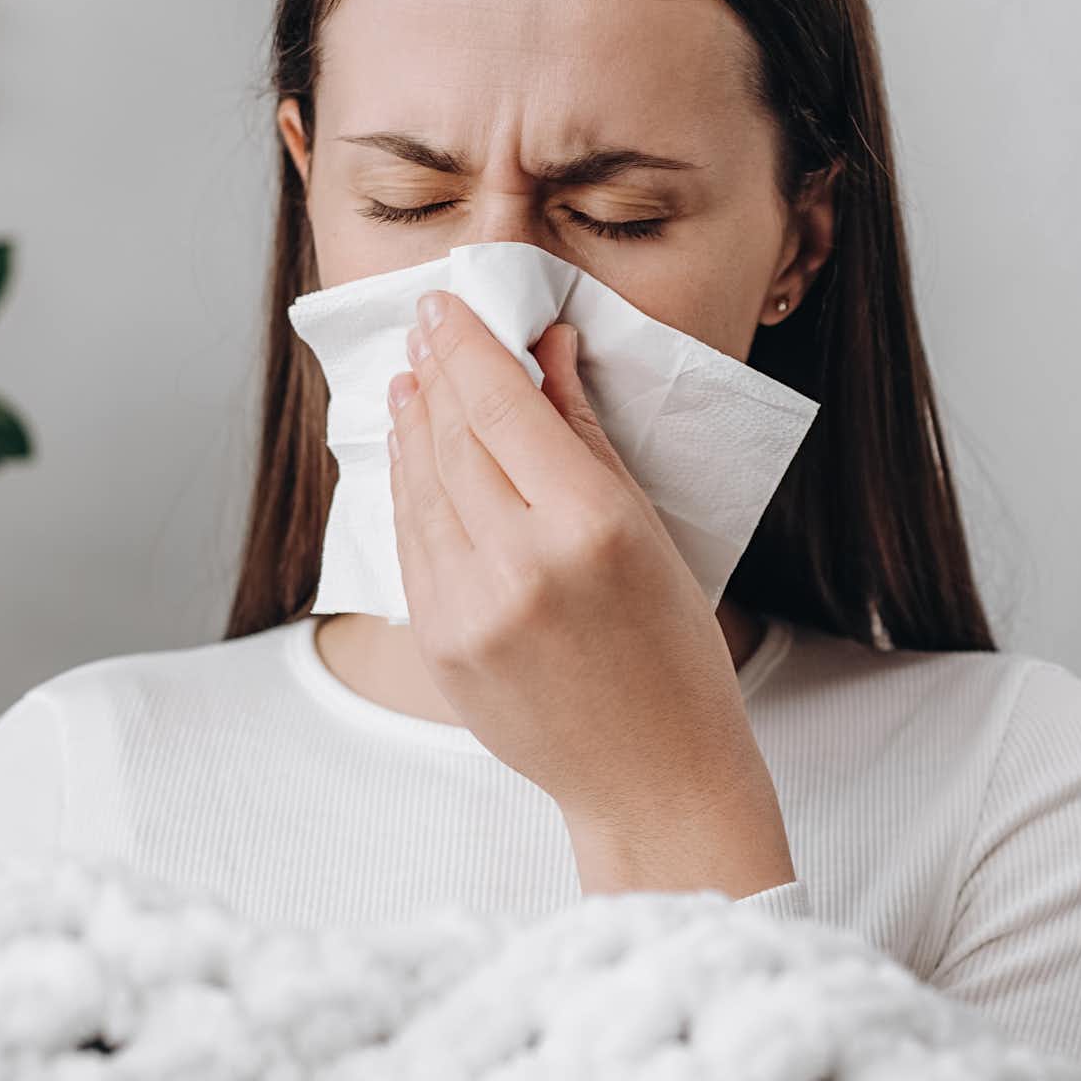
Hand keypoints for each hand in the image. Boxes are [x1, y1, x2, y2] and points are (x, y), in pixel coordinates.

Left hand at [386, 289, 789, 880]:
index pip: (505, 408)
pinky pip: (412, 544)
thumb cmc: (672, 651)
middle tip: (427, 327)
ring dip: (412, 426)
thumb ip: (586, 436)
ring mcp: (470, 611)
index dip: (468, 348)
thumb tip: (546, 348)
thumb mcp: (650, 531)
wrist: (651, 775)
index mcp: (591, 528)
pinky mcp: (439, 645)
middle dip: (437, 375)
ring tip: (411, 380)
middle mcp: (522, 565)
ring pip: (421, 489)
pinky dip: (407, 490)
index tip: (446, 305)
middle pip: (456, 441)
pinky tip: (413, 455)